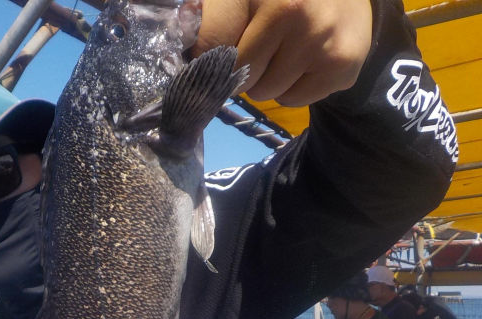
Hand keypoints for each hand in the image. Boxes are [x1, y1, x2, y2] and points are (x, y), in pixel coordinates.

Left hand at [194, 0, 372, 106]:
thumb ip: (209, 23)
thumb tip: (185, 63)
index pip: (209, 46)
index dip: (207, 59)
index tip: (213, 57)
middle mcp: (292, 9)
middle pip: (238, 75)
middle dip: (242, 68)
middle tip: (262, 45)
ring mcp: (320, 39)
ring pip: (264, 93)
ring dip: (267, 81)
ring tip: (286, 51)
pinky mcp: (341, 65)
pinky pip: (292, 101)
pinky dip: (292, 89)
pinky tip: (306, 60)